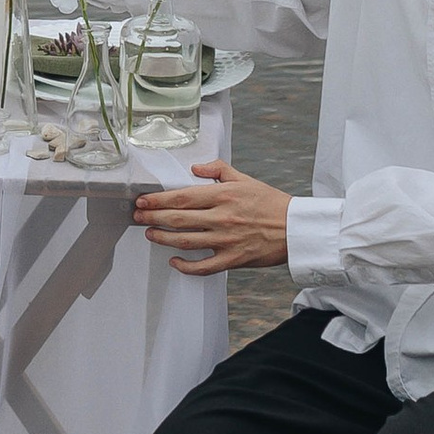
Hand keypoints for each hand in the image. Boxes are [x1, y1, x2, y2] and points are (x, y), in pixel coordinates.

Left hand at [130, 159, 292, 274]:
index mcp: (223, 195)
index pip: (182, 197)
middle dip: (153, 218)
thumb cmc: (271, 204)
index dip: (158, 200)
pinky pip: (203, 267)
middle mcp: (221, 217)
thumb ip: (218, 170)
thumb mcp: (245, 179)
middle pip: (178, 219)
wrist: (295, 229)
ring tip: (150, 234)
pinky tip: (174, 261)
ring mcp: (226, 240)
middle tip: (138, 217)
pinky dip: (185, 266)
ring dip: (162, 238)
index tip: (143, 201)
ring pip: (185, 242)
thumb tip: (196, 167)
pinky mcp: (232, 260)